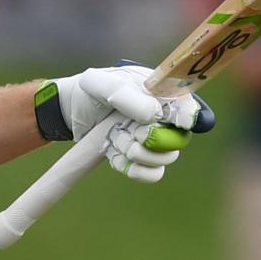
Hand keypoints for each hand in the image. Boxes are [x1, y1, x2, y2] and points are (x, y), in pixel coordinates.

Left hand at [52, 62, 214, 183]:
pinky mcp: (139, 158)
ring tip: (118, 140)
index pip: (187, 106)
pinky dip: (137, 170)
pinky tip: (118, 158)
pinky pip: (152, 174)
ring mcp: (152, 140)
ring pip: (166, 158)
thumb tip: (153, 115)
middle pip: (179, 138)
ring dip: (140, 154)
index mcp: (161, 93)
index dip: (188, 116)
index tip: (180, 122)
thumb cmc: (92, 91)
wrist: (72, 110)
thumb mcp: (102, 85)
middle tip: (132, 132)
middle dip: (154, 139)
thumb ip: (127, 96)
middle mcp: (162, 118)